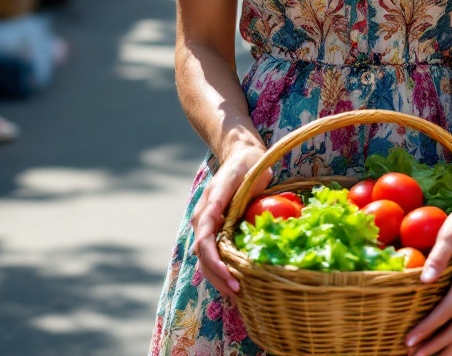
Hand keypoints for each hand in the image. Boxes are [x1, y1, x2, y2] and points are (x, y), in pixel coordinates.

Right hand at [189, 142, 270, 295]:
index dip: (215, 261)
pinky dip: (221, 270)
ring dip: (218, 278)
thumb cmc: (247, 166)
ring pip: (205, 259)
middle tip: (238, 292)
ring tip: (236, 294)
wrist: (242, 157)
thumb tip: (223, 219)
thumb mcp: (243, 175)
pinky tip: (234, 282)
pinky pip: (214, 254)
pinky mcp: (215, 229)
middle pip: (203, 255)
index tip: (231, 276)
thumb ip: (231, 195)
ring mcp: (207, 225)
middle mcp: (203, 218)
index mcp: (209, 206)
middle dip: (218, 276)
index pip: (205, 240)